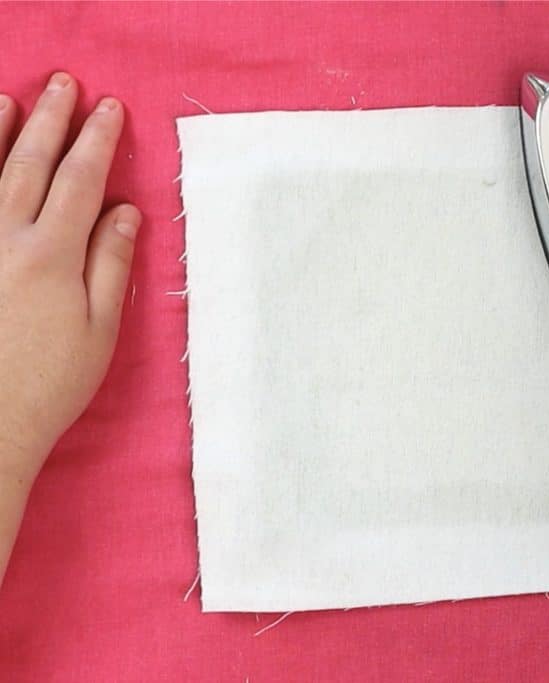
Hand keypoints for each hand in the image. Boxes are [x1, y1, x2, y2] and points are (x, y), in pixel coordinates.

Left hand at [0, 72, 139, 479]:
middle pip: (29, 165)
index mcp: (52, 255)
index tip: (110, 108)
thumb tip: (126, 213)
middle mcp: (3, 240)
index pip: (79, 181)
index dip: (97, 140)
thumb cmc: (50, 382)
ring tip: (9, 99)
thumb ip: (111, 264)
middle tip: (65, 84)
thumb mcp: (100, 329)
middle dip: (51, 120)